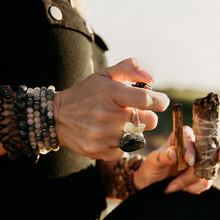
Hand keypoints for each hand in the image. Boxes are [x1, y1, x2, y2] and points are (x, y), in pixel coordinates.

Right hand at [54, 58, 169, 160]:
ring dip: (134, 131)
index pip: (145, 99)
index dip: (159, 101)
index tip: (161, 101)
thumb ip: (129, 69)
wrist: (58, 117)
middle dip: (148, 116)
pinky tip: (111, 135)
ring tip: (120, 124)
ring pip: (138, 137)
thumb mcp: (104, 75)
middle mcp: (107, 115)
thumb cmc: (87, 93)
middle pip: (149, 121)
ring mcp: (102, 135)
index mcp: (110, 93)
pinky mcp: (99, 151)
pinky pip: (124, 150)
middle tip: (137, 113)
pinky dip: (122, 144)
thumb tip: (152, 78)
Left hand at [133, 126, 219, 193]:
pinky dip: (194, 188)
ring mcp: (202, 160)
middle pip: (210, 150)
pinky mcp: (204, 173)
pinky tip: (182, 189)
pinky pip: (207, 181)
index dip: (193, 149)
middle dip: (215, 157)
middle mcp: (195, 145)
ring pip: (209, 169)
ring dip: (192, 181)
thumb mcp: (153, 161)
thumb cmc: (152, 168)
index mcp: (182, 136)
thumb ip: (163, 156)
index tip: (189, 162)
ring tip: (173, 186)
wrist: (152, 184)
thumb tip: (174, 153)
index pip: (192, 138)